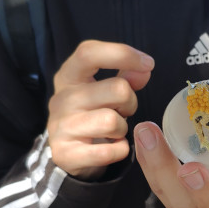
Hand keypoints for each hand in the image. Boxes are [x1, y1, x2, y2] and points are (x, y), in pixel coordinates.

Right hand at [48, 40, 153, 179]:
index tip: (148, 63)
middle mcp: (61, 99)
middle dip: (131, 102)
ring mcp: (61, 127)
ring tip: (114, 131)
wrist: (68, 154)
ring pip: (112, 121)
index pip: (89, 53)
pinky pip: (110, 151)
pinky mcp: (66, 154)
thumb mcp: (105, 91)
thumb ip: (125, 77)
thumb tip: (144, 69)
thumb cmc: (91, 115)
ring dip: (123, 129)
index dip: (122, 54)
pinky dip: (119, 151)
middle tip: (123, 112)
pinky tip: (111, 148)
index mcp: (69, 76)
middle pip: (117, 89)